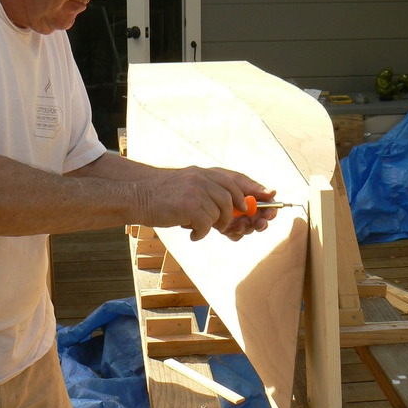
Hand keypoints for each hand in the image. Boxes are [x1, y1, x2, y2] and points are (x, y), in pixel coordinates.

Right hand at [137, 166, 276, 241]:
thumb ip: (209, 193)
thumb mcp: (188, 187)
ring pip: (222, 213)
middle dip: (238, 214)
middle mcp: (203, 178)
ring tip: (202, 228)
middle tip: (232, 226)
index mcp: (204, 173)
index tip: (270, 196)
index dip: (255, 187)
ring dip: (216, 225)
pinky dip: (201, 233)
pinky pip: (207, 224)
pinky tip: (192, 234)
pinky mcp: (190, 205)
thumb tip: (237, 209)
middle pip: (234, 197)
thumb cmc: (163, 197)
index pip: (236, 178)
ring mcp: (197, 190)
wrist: (137, 196)